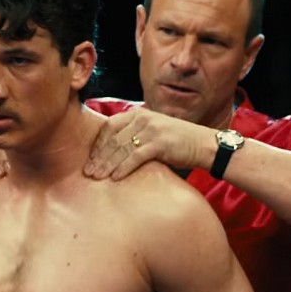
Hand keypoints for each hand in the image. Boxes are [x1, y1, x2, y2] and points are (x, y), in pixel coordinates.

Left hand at [84, 108, 209, 179]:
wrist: (202, 144)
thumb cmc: (175, 143)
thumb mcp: (151, 133)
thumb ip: (132, 137)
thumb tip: (109, 154)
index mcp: (137, 113)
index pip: (109, 127)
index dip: (97, 145)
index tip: (89, 160)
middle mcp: (142, 118)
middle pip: (113, 139)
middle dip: (99, 157)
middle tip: (88, 172)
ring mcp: (151, 129)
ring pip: (121, 148)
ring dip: (107, 165)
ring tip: (98, 177)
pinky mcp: (160, 143)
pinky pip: (135, 156)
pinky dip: (123, 168)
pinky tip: (115, 178)